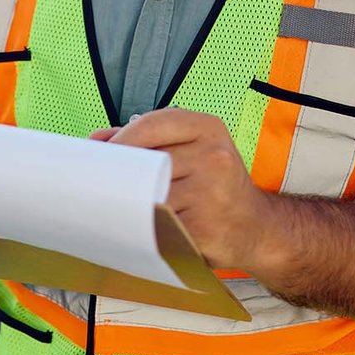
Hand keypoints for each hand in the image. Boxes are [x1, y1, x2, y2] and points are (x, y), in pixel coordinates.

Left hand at [92, 108, 267, 269]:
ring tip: (123, 208)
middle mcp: (214, 156)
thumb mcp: (194, 149)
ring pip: (150, 195)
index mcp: (208, 128)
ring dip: (131, 204)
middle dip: (121, 174)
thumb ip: (148, 140)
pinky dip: (146, 228)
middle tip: (100, 185)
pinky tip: (145, 229)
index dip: (120, 140)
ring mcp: (210, 193)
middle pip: (147, 161)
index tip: (101, 156)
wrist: (258, 228)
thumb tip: (96, 143)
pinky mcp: (203, 228)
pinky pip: (159, 226)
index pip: (152, 124)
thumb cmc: (216, 186)